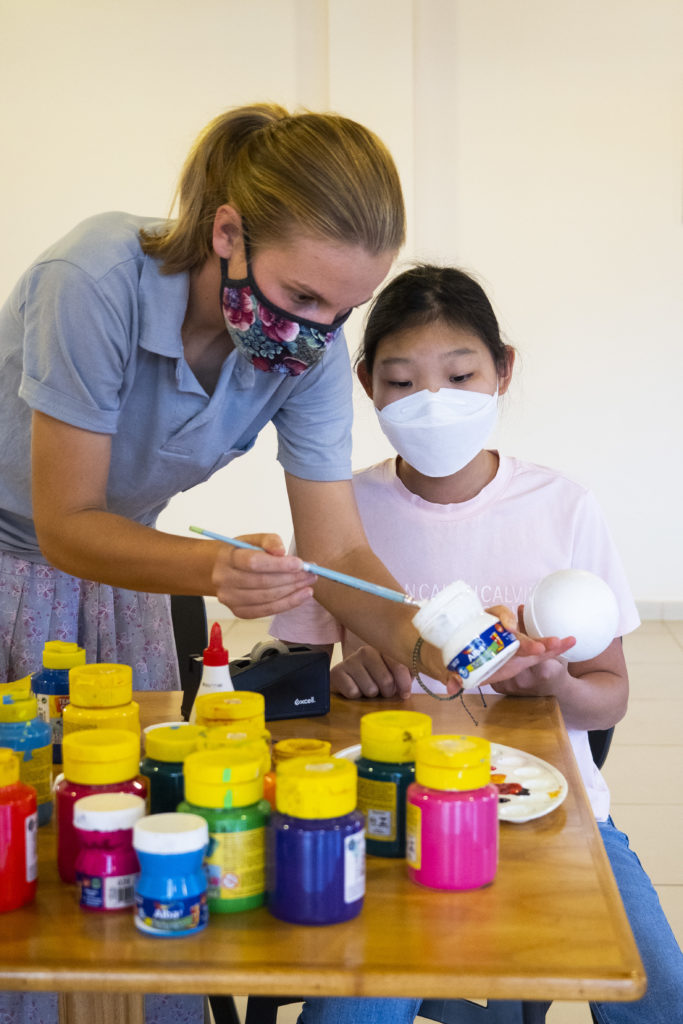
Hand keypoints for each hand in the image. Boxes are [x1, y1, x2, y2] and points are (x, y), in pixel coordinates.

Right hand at [211, 533, 315, 617]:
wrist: (224, 570)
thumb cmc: (243, 553)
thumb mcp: (254, 540)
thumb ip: (270, 541)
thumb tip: (282, 552)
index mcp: (227, 558)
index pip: (254, 563)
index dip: (279, 565)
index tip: (300, 564)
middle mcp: (225, 580)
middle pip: (263, 582)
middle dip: (291, 578)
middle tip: (311, 573)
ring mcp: (230, 598)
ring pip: (266, 598)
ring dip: (292, 591)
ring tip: (309, 583)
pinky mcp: (238, 611)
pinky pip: (266, 611)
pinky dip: (287, 604)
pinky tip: (301, 596)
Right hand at [331, 646, 413, 699]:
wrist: (349, 676)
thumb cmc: (377, 674)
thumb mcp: (395, 670)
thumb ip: (408, 671)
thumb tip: (424, 675)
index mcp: (384, 648)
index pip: (400, 666)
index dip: (404, 684)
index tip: (405, 694)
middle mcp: (366, 651)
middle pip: (386, 681)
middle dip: (387, 692)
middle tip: (384, 690)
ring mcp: (350, 660)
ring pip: (370, 689)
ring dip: (372, 694)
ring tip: (369, 687)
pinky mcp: (337, 672)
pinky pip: (353, 692)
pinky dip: (356, 695)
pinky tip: (355, 687)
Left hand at [442, 604, 575, 695]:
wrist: (456, 662)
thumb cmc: (452, 657)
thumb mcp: (450, 665)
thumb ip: (452, 674)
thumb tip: (453, 684)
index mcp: (483, 626)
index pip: (496, 613)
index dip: (503, 617)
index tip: (509, 627)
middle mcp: (500, 634)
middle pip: (516, 633)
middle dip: (526, 640)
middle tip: (536, 647)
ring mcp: (512, 646)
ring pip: (530, 643)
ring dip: (545, 644)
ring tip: (560, 643)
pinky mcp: (521, 658)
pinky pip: (538, 653)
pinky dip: (553, 649)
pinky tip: (569, 642)